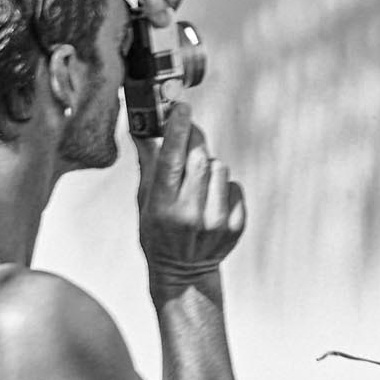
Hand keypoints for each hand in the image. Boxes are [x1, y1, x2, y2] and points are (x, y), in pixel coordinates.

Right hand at [137, 95, 247, 284]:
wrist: (183, 273)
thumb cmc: (157, 234)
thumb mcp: (144, 203)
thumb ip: (147, 165)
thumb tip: (143, 129)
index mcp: (162, 208)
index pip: (172, 160)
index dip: (178, 129)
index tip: (181, 107)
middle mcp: (190, 215)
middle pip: (200, 157)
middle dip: (194, 140)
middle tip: (188, 136)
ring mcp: (216, 222)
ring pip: (219, 168)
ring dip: (208, 168)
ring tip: (196, 186)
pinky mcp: (236, 225)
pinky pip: (234, 187)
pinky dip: (223, 188)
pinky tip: (210, 203)